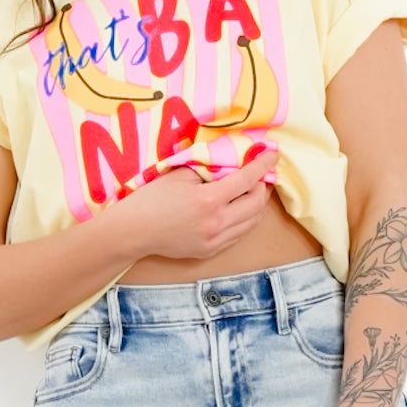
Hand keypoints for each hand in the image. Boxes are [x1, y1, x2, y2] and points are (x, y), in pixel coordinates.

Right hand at [121, 147, 277, 260]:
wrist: (133, 231)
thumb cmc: (151, 198)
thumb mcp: (181, 174)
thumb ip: (209, 169)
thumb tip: (233, 163)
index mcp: (209, 200)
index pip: (248, 179)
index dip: (263, 164)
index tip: (273, 154)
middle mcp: (217, 223)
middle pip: (257, 203)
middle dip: (263, 186)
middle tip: (260, 174)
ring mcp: (215, 241)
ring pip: (252, 222)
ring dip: (257, 204)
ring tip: (253, 191)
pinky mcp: (210, 251)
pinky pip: (238, 235)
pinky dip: (245, 220)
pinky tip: (239, 209)